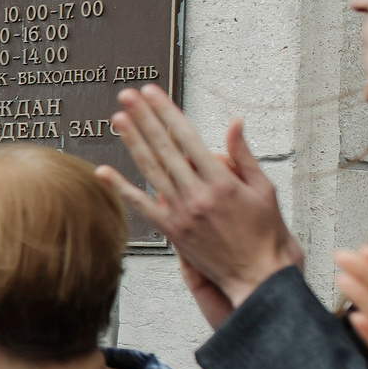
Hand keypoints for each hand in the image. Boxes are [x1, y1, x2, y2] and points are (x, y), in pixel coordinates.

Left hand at [95, 90, 302, 317]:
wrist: (257, 275)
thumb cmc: (264, 233)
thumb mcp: (264, 189)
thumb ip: (244, 156)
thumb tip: (234, 123)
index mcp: (221, 181)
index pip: (187, 137)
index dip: (167, 112)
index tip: (152, 93)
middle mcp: (198, 194)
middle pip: (164, 148)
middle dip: (144, 118)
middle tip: (127, 95)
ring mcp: (181, 213)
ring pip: (150, 171)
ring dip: (132, 142)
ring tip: (117, 118)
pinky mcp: (171, 231)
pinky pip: (140, 206)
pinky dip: (120, 188)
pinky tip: (103, 171)